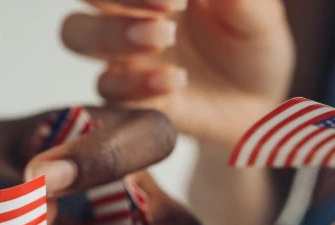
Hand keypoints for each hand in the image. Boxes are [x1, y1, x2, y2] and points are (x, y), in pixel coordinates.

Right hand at [60, 0, 293, 147]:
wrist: (255, 104)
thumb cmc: (250, 45)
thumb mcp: (257, 13)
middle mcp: (126, 11)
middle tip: (168, 4)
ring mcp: (120, 54)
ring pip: (77, 34)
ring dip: (112, 32)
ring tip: (162, 37)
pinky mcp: (124, 98)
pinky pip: (108, 90)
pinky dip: (136, 84)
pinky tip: (174, 82)